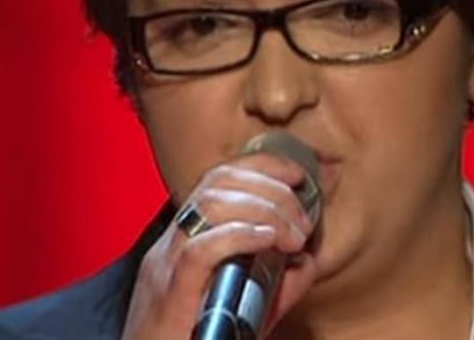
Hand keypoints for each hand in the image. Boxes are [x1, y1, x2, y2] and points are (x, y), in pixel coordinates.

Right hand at [120, 152, 318, 339]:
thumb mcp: (244, 307)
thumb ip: (277, 282)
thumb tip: (307, 258)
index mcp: (185, 240)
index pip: (218, 179)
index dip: (260, 167)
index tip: (296, 175)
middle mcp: (171, 244)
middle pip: (217, 184)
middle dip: (270, 189)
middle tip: (303, 220)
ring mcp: (166, 266)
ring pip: (209, 206)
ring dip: (264, 210)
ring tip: (293, 234)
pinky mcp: (171, 294)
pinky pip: (199, 251)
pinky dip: (238, 235)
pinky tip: (268, 240)